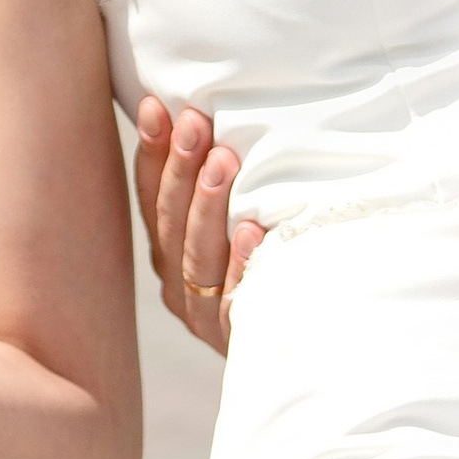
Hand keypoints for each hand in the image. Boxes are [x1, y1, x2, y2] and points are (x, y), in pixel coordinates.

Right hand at [133, 99, 266, 356]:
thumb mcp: (236, 231)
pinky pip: (238, 300)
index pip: (152, 199)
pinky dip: (242, 263)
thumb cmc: (273, 273)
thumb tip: (208, 114)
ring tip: (222, 162)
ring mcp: (208, 317)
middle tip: (194, 123)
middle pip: (171, 224)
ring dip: (208, 207)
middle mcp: (180, 287)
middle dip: (180, 169)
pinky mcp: (242, 339)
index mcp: (170, 256)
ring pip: (197, 258)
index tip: (157, 105)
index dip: (153, 153)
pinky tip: (251, 230)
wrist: (307, 353)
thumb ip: (217, 187)